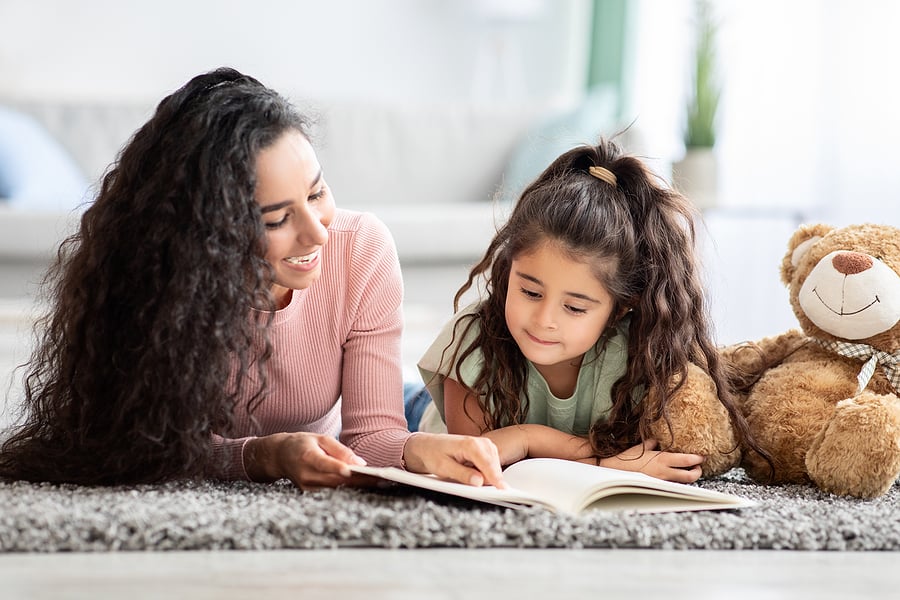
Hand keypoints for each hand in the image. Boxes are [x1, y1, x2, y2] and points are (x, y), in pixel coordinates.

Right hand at [244, 432, 366, 489]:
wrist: (280, 456)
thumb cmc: (302, 444)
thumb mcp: (320, 438)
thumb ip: (340, 450)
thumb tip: (359, 463)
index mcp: (307, 457)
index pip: (324, 464)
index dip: (338, 468)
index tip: (353, 471)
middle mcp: (306, 475)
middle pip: (336, 480)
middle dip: (359, 480)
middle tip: (381, 478)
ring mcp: (307, 487)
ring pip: (336, 489)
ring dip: (357, 487)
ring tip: (378, 482)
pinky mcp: (310, 493)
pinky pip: (332, 492)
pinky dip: (348, 489)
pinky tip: (364, 486)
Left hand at [402, 432, 505, 487]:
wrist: (426, 445)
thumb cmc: (432, 454)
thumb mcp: (443, 467)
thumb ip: (462, 475)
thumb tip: (479, 482)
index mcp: (470, 444)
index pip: (487, 463)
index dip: (495, 478)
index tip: (503, 490)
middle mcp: (479, 442)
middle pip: (494, 465)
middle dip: (492, 478)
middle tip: (484, 489)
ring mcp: (483, 445)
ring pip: (494, 464)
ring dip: (489, 475)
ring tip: (473, 480)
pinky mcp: (484, 450)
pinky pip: (491, 464)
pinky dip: (487, 472)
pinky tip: (476, 475)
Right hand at [598, 439, 703, 482]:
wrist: (614, 471)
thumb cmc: (626, 458)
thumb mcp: (642, 447)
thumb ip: (653, 443)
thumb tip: (659, 440)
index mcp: (662, 460)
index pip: (687, 461)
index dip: (698, 459)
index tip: (702, 455)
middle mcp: (664, 473)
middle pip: (690, 477)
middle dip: (698, 472)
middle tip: (699, 466)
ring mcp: (661, 482)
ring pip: (682, 482)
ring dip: (688, 477)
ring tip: (689, 470)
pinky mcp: (656, 487)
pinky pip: (672, 484)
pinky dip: (677, 481)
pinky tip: (674, 475)